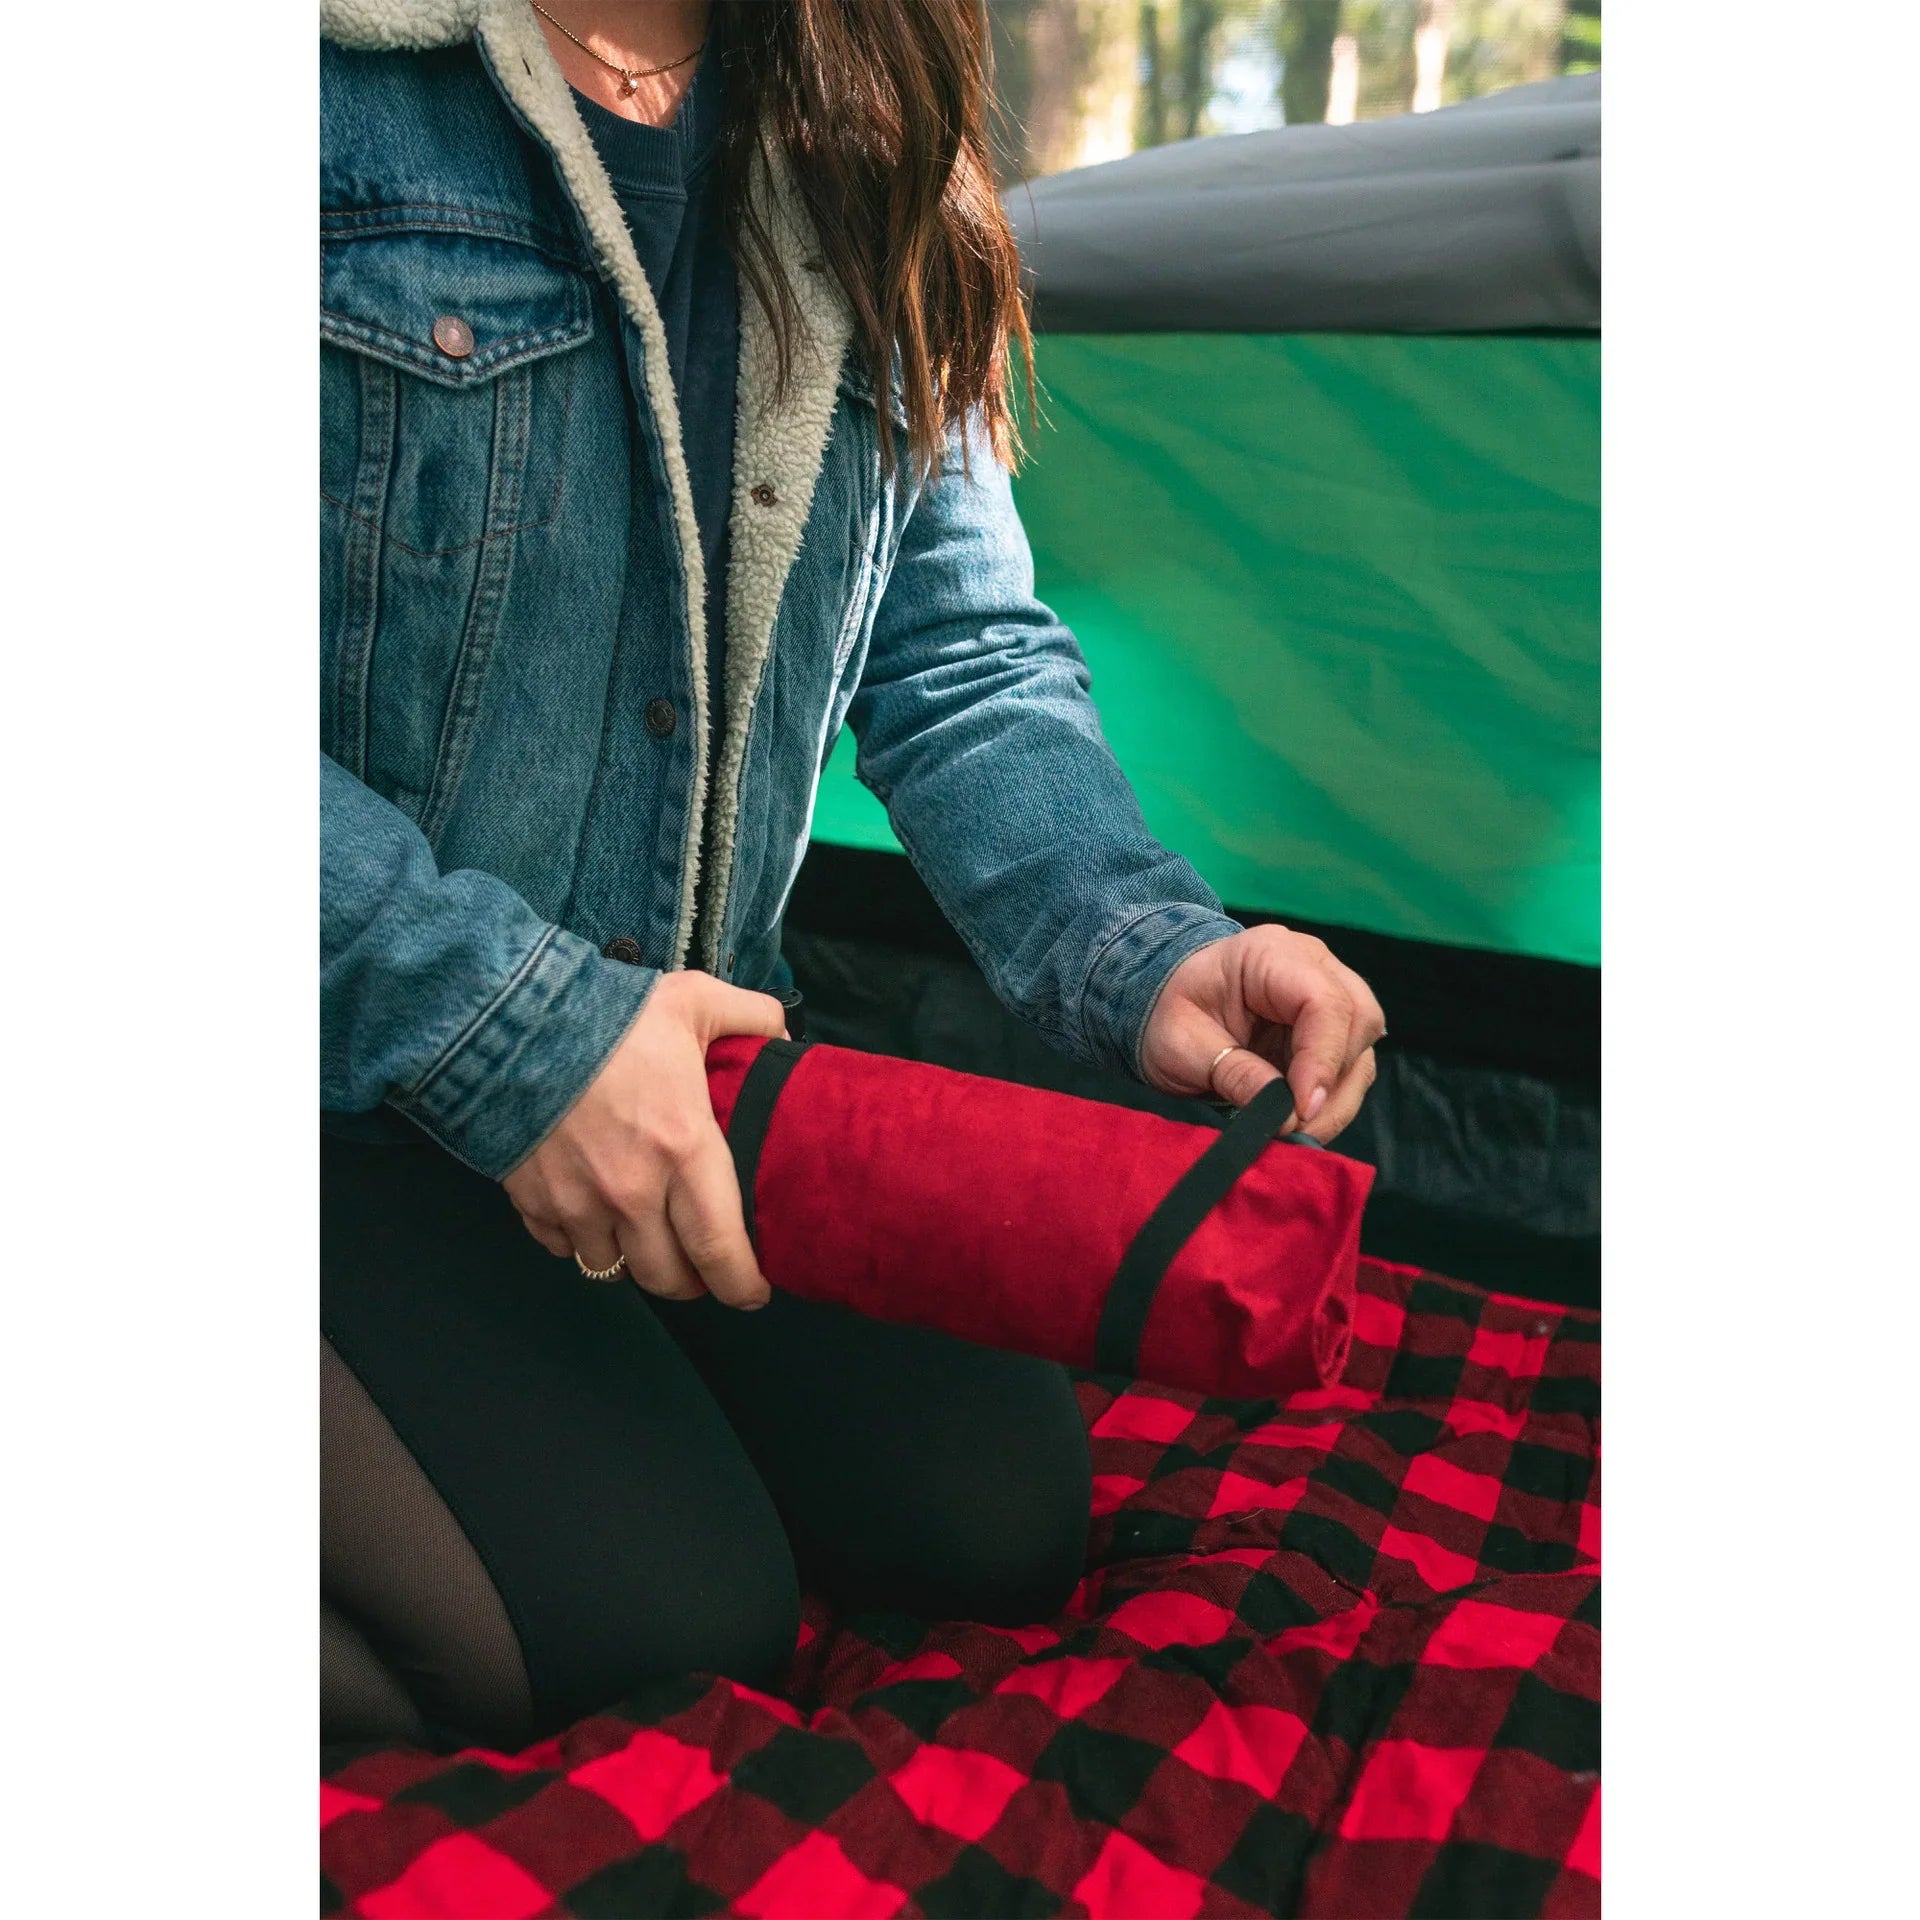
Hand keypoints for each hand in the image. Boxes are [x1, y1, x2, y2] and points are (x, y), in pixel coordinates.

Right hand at [502, 971, 787, 1305]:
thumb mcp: (695, 999)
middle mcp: (632, 1192)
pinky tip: (594, 1219)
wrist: (510, 1019)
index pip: (720, 1248)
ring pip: (615, 1270)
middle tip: (702, 1267)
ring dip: (635, 1262)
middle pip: (668, 1278)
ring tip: (648, 1242)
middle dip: (692, 1282)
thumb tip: (786, 1034)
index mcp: (684, 1150)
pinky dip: (582, 1243)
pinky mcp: (533, 1202)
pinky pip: (564, 1248)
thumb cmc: (611, 1014)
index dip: (741, 1283)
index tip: (753, 1291)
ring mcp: (578, 1203)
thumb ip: (753, 1015)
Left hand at [1139, 927, 1385, 1143]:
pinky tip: (1300, 1119)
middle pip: (1359, 1019)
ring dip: (1337, 1098)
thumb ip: (1233, 1072)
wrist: (1164, 1003)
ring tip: (1296, 1130)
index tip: (1301, 1110)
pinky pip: (1351, 1065)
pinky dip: (1332, 1099)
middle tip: (1297, 1125)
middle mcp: (1313, 966)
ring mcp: (1328, 994)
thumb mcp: (1182, 1044)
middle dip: (1334, 1081)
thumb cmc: (1169, 1013)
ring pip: (1362, 1047)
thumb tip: (1285, 1113)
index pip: (1324, 1001)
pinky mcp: (1330, 1028)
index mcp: (1271, 954)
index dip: (1321, 1059)